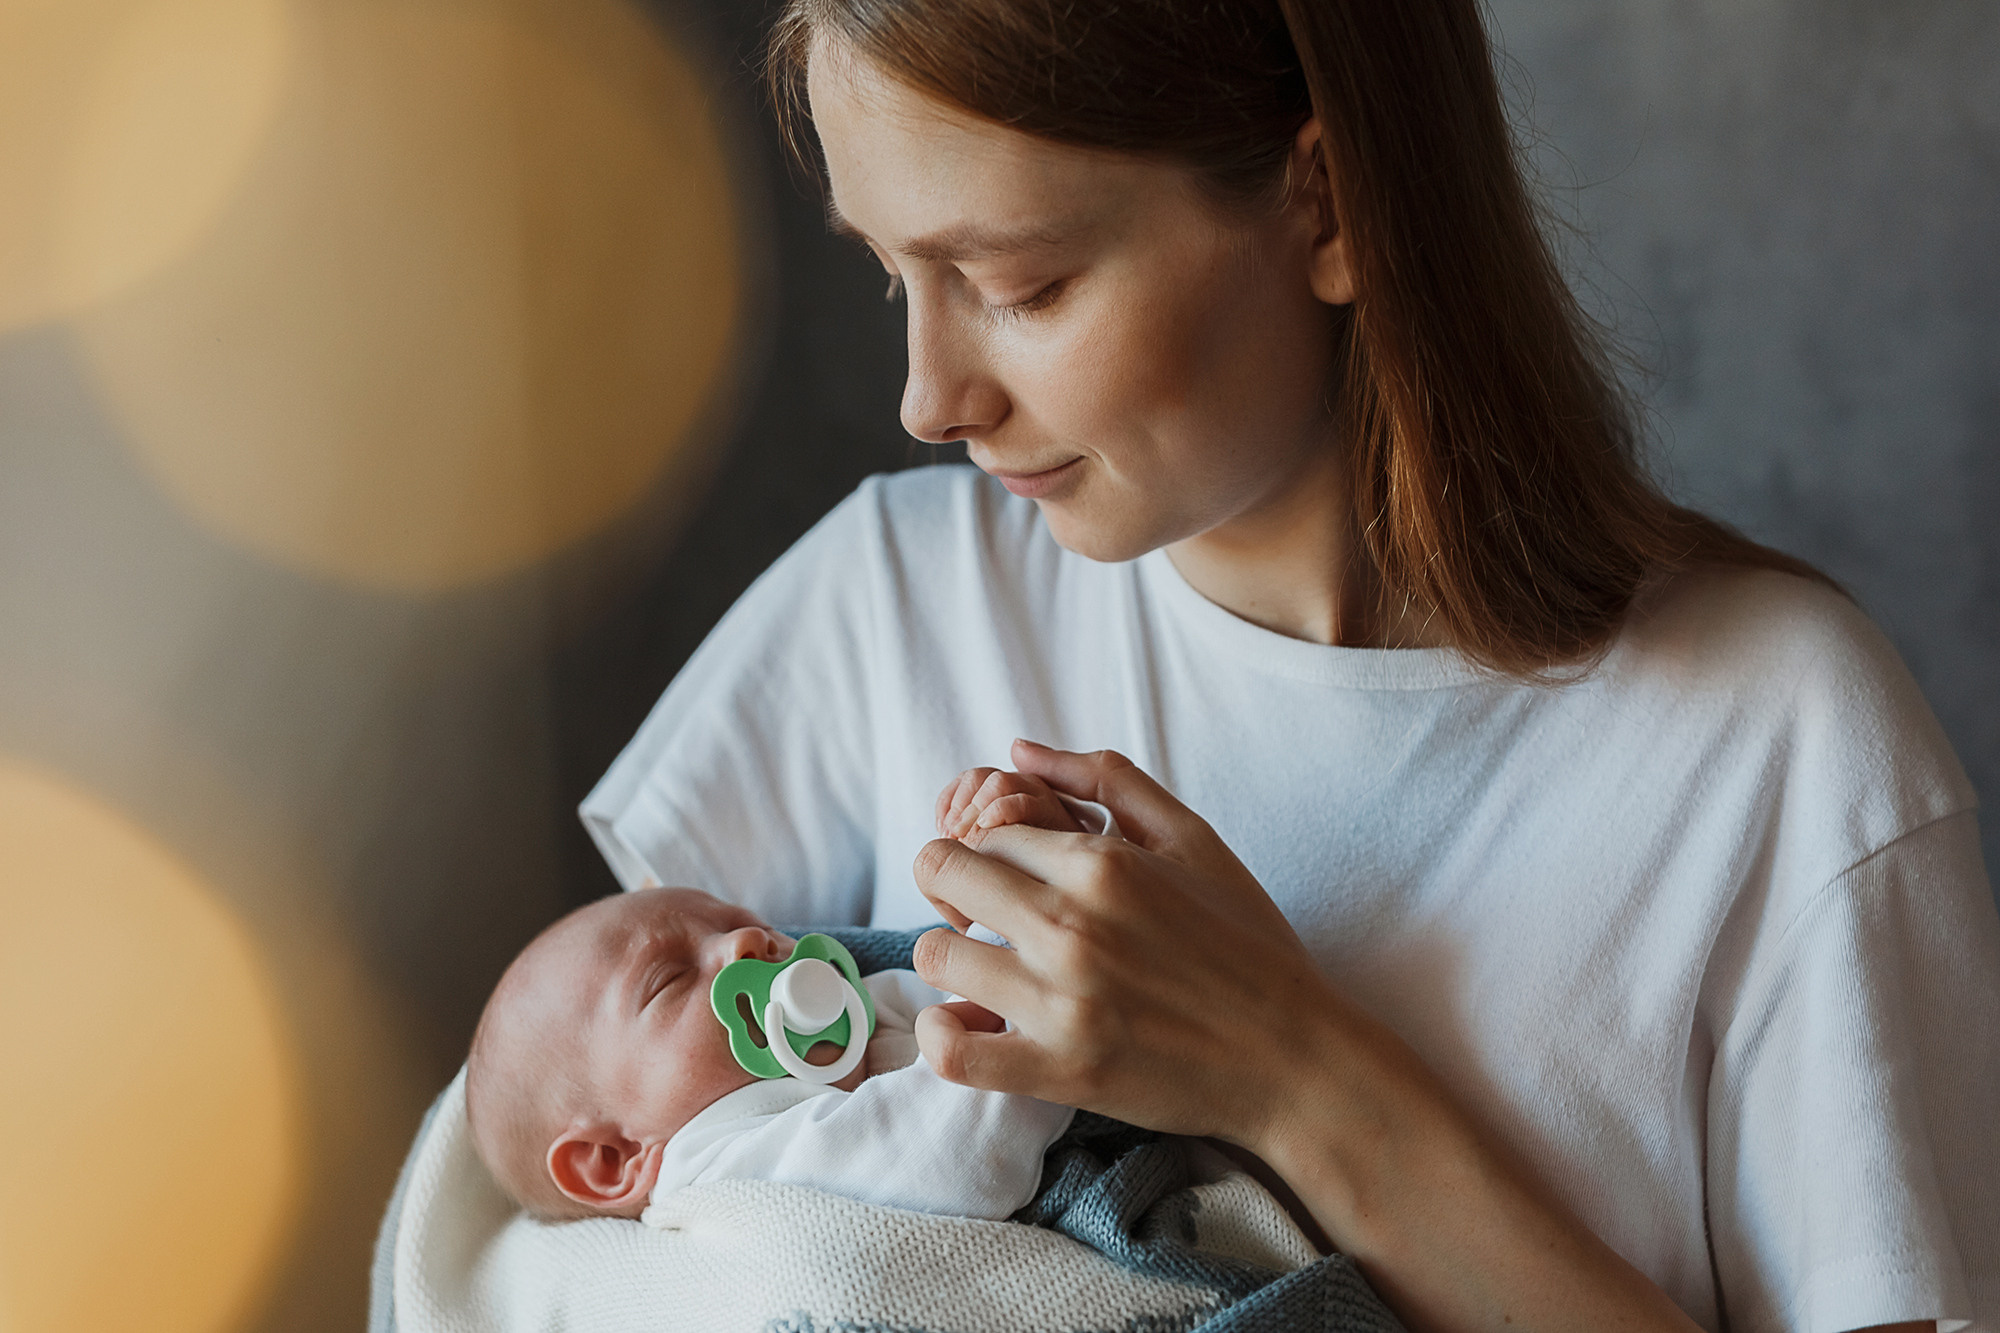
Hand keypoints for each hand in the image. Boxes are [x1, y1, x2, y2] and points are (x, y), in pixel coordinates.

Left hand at [911, 740, 1343, 1147]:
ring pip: (937, 954)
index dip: (991, 851)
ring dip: (954, 959)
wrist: (1295, 1057)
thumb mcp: (1193, 838)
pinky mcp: (1060, 1071)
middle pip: (944, 873)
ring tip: (993, 973)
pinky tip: (969, 1025)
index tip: (1013, 880)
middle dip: (956, 889)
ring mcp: (1062, 1002)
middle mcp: (1073, 925)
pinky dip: (942, 1036)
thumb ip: (1105, 781)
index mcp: (1104, 864)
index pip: (988, 828)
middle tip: (992, 919)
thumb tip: (1019, 749)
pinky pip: (953, 1052)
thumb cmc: (1248, 943)